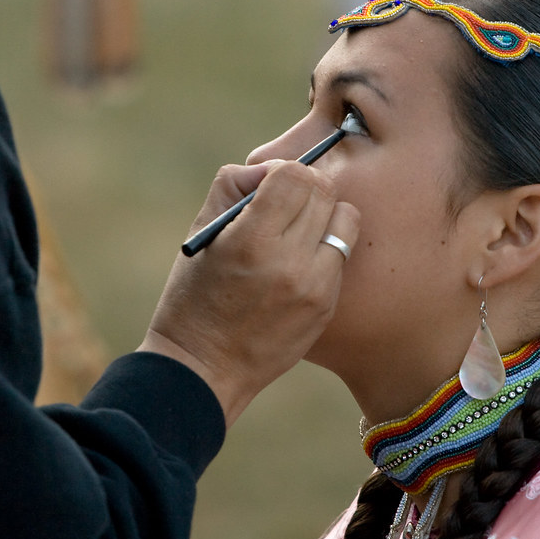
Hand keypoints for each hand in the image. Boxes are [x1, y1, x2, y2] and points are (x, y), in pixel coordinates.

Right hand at [139, 160, 359, 424]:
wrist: (204, 370)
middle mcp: (290, 262)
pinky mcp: (327, 306)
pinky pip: (342, 254)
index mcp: (252, 240)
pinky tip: (299, 264)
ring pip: (345, 218)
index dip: (282, 171)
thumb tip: (271, 168)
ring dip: (323, 216)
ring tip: (296, 233)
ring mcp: (315, 287)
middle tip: (283, 205)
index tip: (268, 186)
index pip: (294, 174)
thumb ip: (234, 186)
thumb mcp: (201, 234)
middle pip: (324, 191)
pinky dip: (325, 248)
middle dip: (304, 189)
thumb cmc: (194, 297)